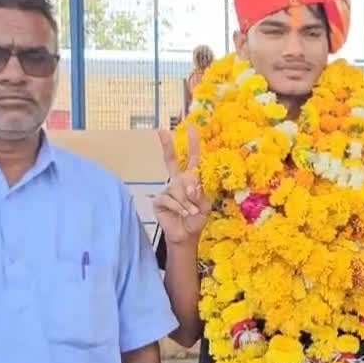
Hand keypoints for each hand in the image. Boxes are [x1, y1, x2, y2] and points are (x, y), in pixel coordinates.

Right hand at [152, 125, 211, 245]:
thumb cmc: (196, 218)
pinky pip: (170, 199)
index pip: (192, 158)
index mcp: (191, 179)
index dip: (193, 143)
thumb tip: (189, 185)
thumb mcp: (204, 205)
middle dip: (167, 145)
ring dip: (187, 203)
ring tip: (190, 212)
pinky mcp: (159, 200)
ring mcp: (167, 189)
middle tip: (161, 130)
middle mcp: (177, 181)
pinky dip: (179, 208)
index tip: (191, 127)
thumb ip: (199, 194)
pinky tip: (182, 214)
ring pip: (177, 189)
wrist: (186, 235)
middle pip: (171, 160)